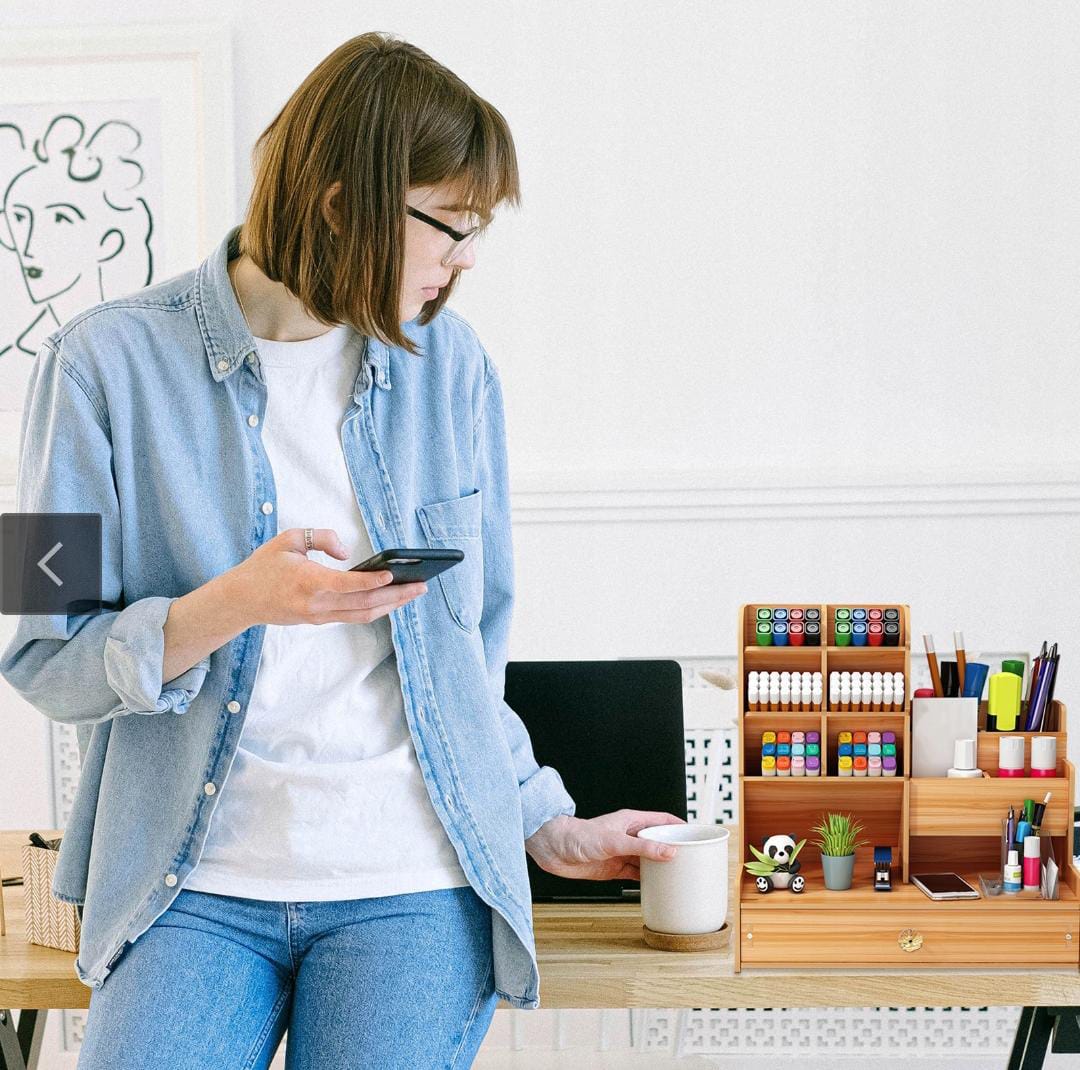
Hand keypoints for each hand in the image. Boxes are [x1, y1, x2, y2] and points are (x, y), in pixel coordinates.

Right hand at [228, 528, 428, 627]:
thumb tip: (348, 553)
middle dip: (396, 596)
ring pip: (363, 615)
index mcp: (307, 582)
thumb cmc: (265, 565)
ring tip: (415, 592)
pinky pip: (354, 617)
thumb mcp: (289, 539)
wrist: (241, 599)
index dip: (371, 582)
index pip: (346, 584)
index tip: (392, 574)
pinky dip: (376, 609)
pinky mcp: (320, 620)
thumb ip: (321, 538)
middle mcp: (316, 604)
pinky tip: (392, 599)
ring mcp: (319, 616)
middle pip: (364, 605)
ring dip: (392, 606)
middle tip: (422, 585)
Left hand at [524, 809, 686, 881]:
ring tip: (680, 876)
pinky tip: (657, 886)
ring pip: (649, 860)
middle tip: (693, 861)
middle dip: (675, 849)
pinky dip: (647, 880)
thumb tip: (670, 851)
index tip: (697, 835)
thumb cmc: (579, 835)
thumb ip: (643, 847)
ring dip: (661, 867)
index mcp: (632, 821)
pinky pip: (636, 874)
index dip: (681, 827)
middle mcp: (629, 836)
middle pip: (659, 841)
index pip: (663, 821)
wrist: (554, 849)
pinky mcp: (614, 868)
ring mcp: (622, 852)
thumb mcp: (615, 841)